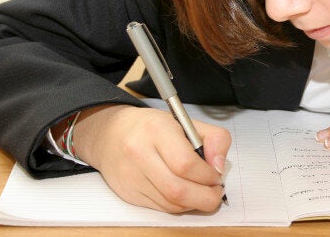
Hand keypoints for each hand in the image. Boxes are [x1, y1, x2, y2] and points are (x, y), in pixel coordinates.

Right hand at [72, 104, 230, 212]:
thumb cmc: (151, 128)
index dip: (208, 175)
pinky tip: (185, 193)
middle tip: (216, 191)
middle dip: (205, 196)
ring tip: (202, 191)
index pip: (186, 164)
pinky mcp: (129, 193)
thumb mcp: (186, 121)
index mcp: (156, 130)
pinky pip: (162, 208)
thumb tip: (219, 167)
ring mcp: (131, 176)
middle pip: (178, 189)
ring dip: (194, 202)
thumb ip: (213, 139)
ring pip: (171, 203)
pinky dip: (180, 205)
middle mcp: (139, 153)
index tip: (217, 175)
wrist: (110, 134)